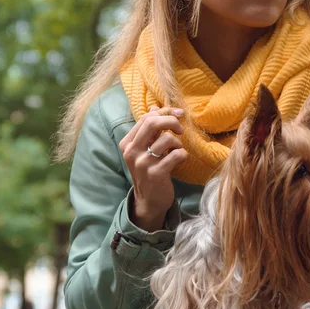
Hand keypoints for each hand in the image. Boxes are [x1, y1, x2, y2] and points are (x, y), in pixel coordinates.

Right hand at [119, 105, 187, 230]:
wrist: (149, 200)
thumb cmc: (150, 170)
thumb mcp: (145, 149)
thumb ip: (149, 130)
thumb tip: (155, 108)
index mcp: (127, 143)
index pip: (147, 117)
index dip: (166, 112)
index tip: (179, 115)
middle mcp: (131, 151)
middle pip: (153, 122)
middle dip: (172, 121)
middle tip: (181, 130)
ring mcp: (142, 163)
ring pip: (168, 139)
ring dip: (178, 143)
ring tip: (176, 152)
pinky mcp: (155, 173)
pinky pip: (176, 155)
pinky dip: (182, 154)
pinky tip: (179, 160)